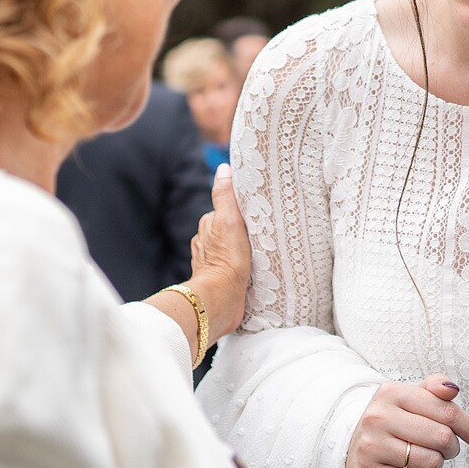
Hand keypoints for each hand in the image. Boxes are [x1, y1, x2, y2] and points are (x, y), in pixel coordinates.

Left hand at [187, 165, 250, 336]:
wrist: (221, 299)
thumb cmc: (226, 260)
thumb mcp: (228, 220)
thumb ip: (224, 195)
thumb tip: (223, 168)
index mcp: (208, 226)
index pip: (226, 210)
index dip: (240, 209)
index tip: (256, 210)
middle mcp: (206, 243)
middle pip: (228, 229)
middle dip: (241, 229)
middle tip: (262, 230)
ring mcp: (212, 262)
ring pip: (230, 248)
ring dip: (242, 249)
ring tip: (261, 249)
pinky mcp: (221, 280)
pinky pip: (233, 267)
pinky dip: (241, 265)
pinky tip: (253, 268)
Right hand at [345, 375, 468, 467]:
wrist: (352, 452)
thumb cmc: (391, 424)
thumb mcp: (409, 399)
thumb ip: (434, 388)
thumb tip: (452, 389)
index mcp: (391, 392)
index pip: (446, 410)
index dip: (468, 426)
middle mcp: (378, 416)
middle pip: (442, 437)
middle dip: (452, 447)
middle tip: (446, 449)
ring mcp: (371, 445)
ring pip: (431, 461)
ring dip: (435, 462)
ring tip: (423, 456)